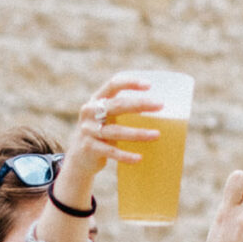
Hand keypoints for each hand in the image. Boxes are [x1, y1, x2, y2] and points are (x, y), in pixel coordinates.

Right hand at [59, 75, 164, 209]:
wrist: (79, 159)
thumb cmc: (103, 134)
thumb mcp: (108, 119)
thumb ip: (124, 112)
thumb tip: (162, 113)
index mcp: (96, 100)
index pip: (113, 85)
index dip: (130, 82)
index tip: (150, 85)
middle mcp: (89, 112)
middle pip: (117, 105)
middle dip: (140, 104)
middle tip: (161, 105)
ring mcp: (87, 130)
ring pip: (115, 130)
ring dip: (138, 133)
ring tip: (157, 135)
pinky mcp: (89, 148)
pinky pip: (110, 151)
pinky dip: (125, 155)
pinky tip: (139, 158)